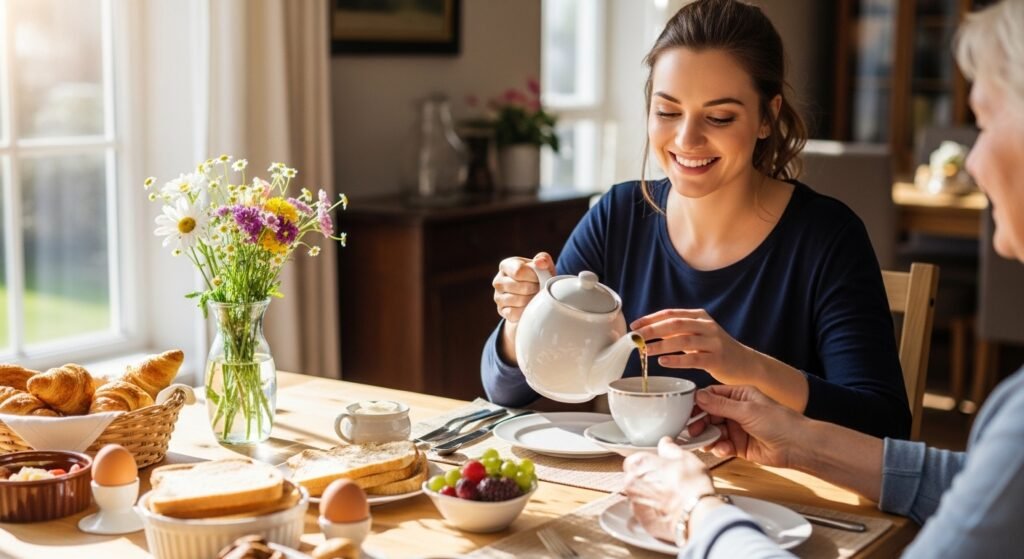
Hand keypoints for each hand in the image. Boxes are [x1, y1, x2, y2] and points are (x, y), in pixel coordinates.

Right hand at [491, 252, 553, 322]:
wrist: (535, 297)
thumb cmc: (539, 278)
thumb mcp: (544, 266)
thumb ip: (543, 259)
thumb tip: (539, 263)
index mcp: (506, 265)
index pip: (519, 271)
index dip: (534, 276)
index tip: (540, 278)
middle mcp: (498, 281)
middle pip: (521, 287)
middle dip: (535, 288)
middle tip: (539, 288)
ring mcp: (498, 297)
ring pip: (518, 301)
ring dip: (532, 300)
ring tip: (535, 296)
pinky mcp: (501, 311)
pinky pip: (515, 313)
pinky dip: (525, 311)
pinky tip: (529, 306)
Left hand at [622, 437, 714, 542]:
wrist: (698, 515)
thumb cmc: (692, 485)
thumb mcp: (685, 458)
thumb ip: (669, 449)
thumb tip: (665, 443)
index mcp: (638, 464)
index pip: (634, 460)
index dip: (648, 463)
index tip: (659, 467)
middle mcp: (631, 484)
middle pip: (634, 479)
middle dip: (647, 480)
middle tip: (668, 482)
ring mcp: (635, 504)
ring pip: (639, 497)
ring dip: (650, 496)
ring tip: (670, 497)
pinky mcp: (642, 521)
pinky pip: (645, 513)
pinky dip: (654, 511)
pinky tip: (669, 509)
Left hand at [630, 309, 755, 384]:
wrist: (746, 363)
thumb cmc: (716, 349)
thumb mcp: (698, 335)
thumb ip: (678, 332)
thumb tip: (649, 331)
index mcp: (700, 317)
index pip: (671, 314)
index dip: (651, 319)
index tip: (634, 326)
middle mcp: (707, 326)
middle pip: (675, 324)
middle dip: (652, 330)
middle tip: (636, 337)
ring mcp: (713, 342)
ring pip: (683, 340)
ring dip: (661, 345)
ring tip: (645, 350)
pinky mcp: (717, 359)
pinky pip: (693, 359)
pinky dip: (676, 360)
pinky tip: (663, 362)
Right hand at [695, 385, 804, 467]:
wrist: (798, 446)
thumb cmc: (779, 422)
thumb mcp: (747, 410)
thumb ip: (720, 405)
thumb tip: (698, 396)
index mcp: (739, 395)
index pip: (712, 395)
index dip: (698, 402)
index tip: (685, 410)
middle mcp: (737, 410)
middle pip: (709, 414)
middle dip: (700, 422)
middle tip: (692, 430)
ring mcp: (737, 428)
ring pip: (713, 431)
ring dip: (708, 436)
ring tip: (705, 442)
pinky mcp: (739, 446)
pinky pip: (721, 445)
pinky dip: (719, 448)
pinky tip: (722, 449)